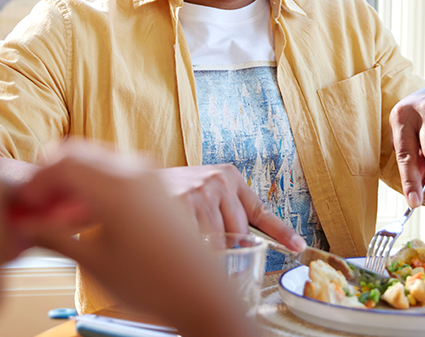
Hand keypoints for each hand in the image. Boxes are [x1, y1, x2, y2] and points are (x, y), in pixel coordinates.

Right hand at [10, 143, 258, 336]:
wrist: (201, 294)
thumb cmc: (152, 283)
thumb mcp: (94, 261)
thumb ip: (53, 236)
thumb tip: (25, 226)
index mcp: (116, 185)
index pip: (61, 162)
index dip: (35, 181)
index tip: (22, 204)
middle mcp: (135, 170)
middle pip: (78, 153)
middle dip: (51, 175)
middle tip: (35, 207)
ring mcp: (150, 174)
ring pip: (97, 159)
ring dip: (72, 179)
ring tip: (57, 215)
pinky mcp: (158, 185)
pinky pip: (117, 170)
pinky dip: (94, 184)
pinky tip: (84, 215)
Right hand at [159, 164, 305, 252]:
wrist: (126, 182)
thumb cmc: (167, 195)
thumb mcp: (202, 193)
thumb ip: (225, 211)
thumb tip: (249, 246)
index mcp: (227, 175)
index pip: (260, 211)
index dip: (282, 232)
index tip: (298, 246)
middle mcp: (218, 180)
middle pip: (239, 233)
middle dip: (226, 247)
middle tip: (203, 244)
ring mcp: (200, 191)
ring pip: (219, 242)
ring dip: (204, 249)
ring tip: (184, 237)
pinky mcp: (183, 203)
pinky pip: (199, 243)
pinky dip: (190, 248)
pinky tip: (178, 237)